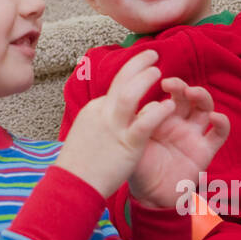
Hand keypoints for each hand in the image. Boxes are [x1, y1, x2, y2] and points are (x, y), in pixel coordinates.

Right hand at [56, 49, 173, 197]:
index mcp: (96, 110)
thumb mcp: (86, 132)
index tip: (142, 68)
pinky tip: (169, 106)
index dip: (130, 73)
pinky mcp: (127, 145)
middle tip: (153, 54)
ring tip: (159, 70)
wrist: (72, 185)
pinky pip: (144, 123)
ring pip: (130, 94)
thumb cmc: (79, 164)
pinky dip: (157, 111)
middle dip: (137, 63)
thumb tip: (109, 112)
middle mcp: (103, 113)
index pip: (115, 86)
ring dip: (145, 79)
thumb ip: (100, 119)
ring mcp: (114, 128)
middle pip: (120, 80)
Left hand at [128, 77, 228, 207]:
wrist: (149, 197)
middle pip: (186, 96)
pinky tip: (216, 117)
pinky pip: (219, 134)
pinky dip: (222, 123)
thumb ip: (136, 124)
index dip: (164, 86)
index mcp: (159, 117)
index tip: (156, 80)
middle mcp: (177, 122)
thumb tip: (140, 103)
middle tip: (170, 84)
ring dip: (202, 96)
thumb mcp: (132, 142)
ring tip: (192, 92)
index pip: (165, 95)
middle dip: (181, 86)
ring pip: (204, 108)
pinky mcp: (205, 150)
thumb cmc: (137, 167)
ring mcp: (192, 135)